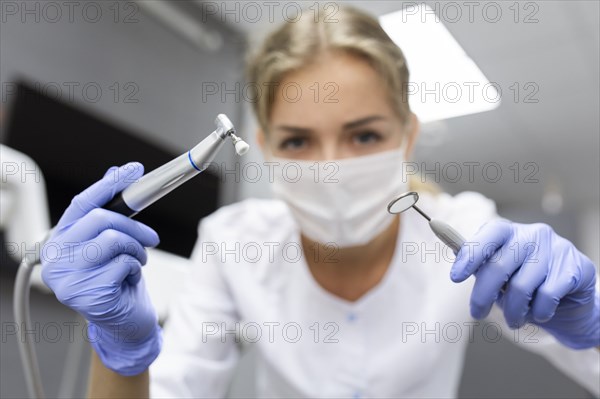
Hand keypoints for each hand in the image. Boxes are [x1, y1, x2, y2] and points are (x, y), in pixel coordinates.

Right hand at [41, 162, 161, 374]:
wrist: (124, 322)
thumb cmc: (116, 280)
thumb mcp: (112, 244)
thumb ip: (111, 212)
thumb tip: (118, 172)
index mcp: (58, 242)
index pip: (83, 204)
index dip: (110, 184)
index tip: (134, 170)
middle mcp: (55, 260)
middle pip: (102, 218)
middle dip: (134, 226)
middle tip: (151, 238)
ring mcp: (68, 279)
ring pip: (114, 239)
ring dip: (136, 250)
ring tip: (137, 262)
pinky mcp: (88, 295)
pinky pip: (124, 263)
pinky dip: (136, 268)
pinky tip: (129, 281)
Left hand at [450, 219, 599, 348]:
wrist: (569, 301)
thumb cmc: (525, 283)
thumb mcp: (499, 273)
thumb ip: (480, 265)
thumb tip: (456, 261)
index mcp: (510, 231)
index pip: (488, 235)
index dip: (470, 255)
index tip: (456, 277)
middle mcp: (533, 234)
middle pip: (499, 266)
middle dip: (483, 295)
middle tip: (477, 313)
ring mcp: (557, 248)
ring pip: (522, 287)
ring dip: (513, 311)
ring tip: (513, 319)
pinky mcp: (576, 267)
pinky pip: (546, 296)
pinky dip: (538, 312)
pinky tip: (538, 314)